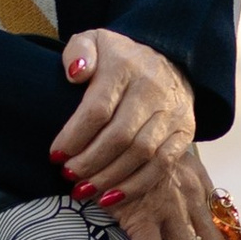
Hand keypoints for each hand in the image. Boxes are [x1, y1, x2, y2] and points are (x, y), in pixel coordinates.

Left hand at [48, 30, 194, 199]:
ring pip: (141, 154)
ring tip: (84, 190)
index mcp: (126, 66)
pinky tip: (111, 198)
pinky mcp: (185, 132)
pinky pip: (162, 165)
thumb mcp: (95, 41)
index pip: (98, 108)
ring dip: (109, 178)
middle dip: (90, 162)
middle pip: (120, 136)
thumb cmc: (120, 58)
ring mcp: (172, 112)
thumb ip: (78, 52)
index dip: (74, 137)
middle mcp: (153, 89)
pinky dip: (135, 186)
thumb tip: (76, 74)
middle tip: (68, 176)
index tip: (55, 155)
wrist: (170, 59)